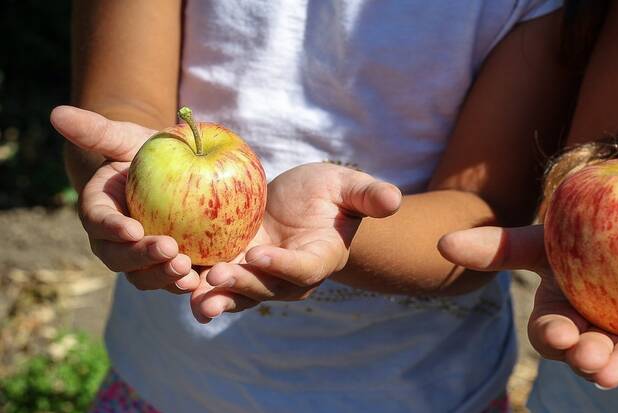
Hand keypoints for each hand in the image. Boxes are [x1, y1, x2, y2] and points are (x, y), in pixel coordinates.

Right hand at [51, 106, 198, 292]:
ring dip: (164, 277)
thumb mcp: (127, 138)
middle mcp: (115, 243)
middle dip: (142, 259)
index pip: (99, 223)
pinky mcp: (169, 268)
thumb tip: (57, 112)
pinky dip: (187, 287)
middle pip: (121, 259)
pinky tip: (205, 283)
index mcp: (99, 212)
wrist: (174, 174)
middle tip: (170, 250)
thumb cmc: (147, 153)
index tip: (132, 229)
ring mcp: (142, 261)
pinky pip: (174, 282)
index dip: (113, 229)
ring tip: (187, 272)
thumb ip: (97, 131)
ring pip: (146, 277)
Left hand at [190, 162, 401, 321]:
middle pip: (266, 289)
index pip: (303, 269)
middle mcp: (290, 277)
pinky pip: (217, 282)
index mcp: (320, 258)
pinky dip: (197, 283)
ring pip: (238, 294)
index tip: (260, 255)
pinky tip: (173, 279)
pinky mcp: (236, 268)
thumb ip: (368, 195)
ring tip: (192, 294)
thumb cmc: (330, 193)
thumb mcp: (348, 187)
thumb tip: (393, 199)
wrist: (302, 205)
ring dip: (215, 296)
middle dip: (242, 286)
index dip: (283, 266)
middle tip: (216, 277)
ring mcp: (260, 277)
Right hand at [438, 224, 617, 404]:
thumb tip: (442, 242)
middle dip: (586, 358)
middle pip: (587, 355)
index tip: (559, 333)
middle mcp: (594, 336)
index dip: (553, 336)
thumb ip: (499, 247)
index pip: (551, 333)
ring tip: (616, 372)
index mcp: (562, 317)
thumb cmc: (588, 237)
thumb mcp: (545, 240)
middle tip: (591, 356)